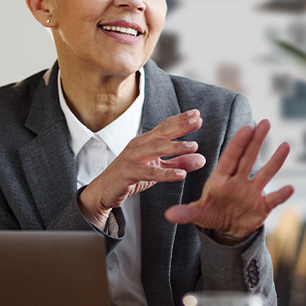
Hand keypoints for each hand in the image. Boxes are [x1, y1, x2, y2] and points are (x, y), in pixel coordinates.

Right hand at [78, 110, 207, 227]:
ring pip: (155, 149)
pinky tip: (181, 174)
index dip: (180, 120)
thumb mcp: (158, 169)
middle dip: (180, 126)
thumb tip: (202, 159)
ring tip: (194, 146)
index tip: (197, 114)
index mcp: (145, 142)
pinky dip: (166, 173)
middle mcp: (139, 146)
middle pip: (161, 132)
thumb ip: (179, 163)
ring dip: (175, 147)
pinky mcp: (128, 173)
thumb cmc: (131, 176)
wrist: (104, 190)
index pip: (164, 127)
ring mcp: (132, 158)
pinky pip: (149, 173)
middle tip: (198, 120)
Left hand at [163, 118, 293, 241]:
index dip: (239, 143)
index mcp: (222, 178)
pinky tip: (291, 188)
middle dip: (257, 141)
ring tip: (285, 145)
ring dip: (275, 161)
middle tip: (265, 122)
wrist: (227, 229)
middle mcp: (239, 181)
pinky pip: (274, 199)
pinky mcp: (262, 207)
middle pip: (249, 158)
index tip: (246, 128)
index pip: (231, 157)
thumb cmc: (212, 213)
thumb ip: (186, 213)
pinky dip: (282, 194)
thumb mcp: (198, 214)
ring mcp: (252, 193)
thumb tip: (169, 215)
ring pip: (265, 174)